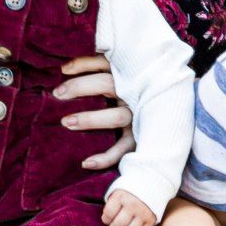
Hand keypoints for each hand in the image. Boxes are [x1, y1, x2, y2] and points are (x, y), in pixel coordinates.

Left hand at [54, 54, 135, 170]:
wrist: (168, 113)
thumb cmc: (133, 88)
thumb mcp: (121, 72)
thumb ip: (97, 65)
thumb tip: (64, 67)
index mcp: (129, 73)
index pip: (105, 63)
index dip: (83, 64)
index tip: (62, 70)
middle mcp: (135, 93)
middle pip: (108, 84)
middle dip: (81, 87)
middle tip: (58, 94)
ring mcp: (139, 116)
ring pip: (116, 116)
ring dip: (90, 119)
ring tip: (66, 122)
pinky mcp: (140, 137)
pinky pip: (123, 149)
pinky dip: (106, 158)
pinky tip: (86, 163)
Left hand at [102, 189, 156, 225]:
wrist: (152, 182)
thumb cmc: (130, 188)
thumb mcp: (117, 189)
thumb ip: (110, 200)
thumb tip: (102, 206)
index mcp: (121, 196)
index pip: (108, 214)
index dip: (106, 218)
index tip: (107, 218)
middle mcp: (133, 204)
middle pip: (119, 224)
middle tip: (114, 225)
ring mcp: (143, 212)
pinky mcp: (152, 219)